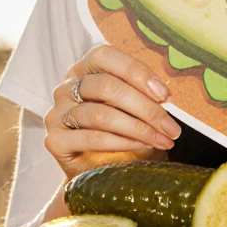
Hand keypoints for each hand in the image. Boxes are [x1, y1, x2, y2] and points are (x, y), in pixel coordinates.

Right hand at [43, 44, 180, 179]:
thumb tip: (168, 96)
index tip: (165, 95)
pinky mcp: (55, 140)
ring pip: (101, 114)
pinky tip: (143, 147)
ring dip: (138, 128)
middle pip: (106, 86)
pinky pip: (92, 138)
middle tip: (171, 126)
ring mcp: (57, 113)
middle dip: (145, 107)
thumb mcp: (133, 107)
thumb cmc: (121, 131)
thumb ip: (145, 94)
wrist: (100, 169)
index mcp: (84, 68)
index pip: (105, 56)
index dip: (136, 72)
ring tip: (162, 139)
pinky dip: (123, 142)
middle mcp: (66, 87)